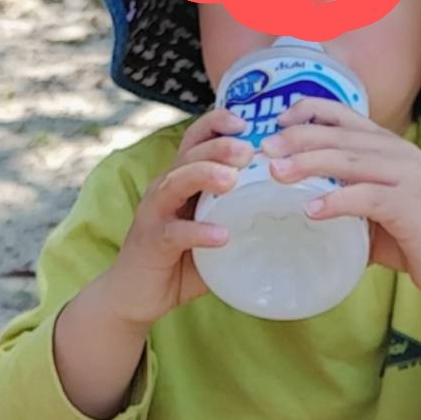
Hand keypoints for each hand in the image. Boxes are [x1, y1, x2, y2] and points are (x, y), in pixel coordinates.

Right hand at [103, 107, 253, 327]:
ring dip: (203, 175)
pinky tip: (222, 235)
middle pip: (189, 155)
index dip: (216, 124)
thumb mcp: (211, 233)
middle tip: (248, 151)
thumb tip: (285, 214)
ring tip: (231, 179)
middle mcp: (164, 190)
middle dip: (218, 147)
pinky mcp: (152, 242)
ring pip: (176, 183)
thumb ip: (237, 220)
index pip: (195, 140)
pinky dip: (199, 231)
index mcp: (180, 181)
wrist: (134, 296)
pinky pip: (175, 233)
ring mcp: (155, 214)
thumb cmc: (178, 262)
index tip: (247, 123)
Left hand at [262, 96, 420, 298]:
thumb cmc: (410, 235)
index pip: (346, 115)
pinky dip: (337, 201)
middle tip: (264, 149)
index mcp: (389, 146)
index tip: (277, 121)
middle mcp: (400, 153)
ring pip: (350, 161)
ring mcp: (407, 177)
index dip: (310, 111)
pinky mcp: (410, 205)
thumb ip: (344, 195)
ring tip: (278, 173)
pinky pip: (367, 198)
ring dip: (310, 164)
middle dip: (298, 138)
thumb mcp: (374, 205)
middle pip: (341, 136)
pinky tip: (311, 210)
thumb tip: (296, 201)